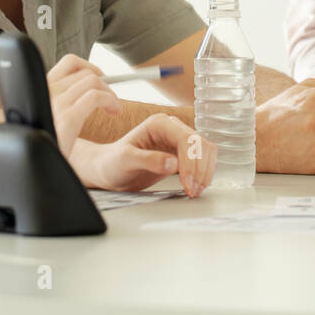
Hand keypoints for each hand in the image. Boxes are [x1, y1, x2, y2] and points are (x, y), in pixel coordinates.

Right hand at [45, 54, 121, 155]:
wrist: (34, 169)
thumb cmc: (46, 146)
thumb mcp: (49, 118)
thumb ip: (60, 101)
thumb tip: (88, 87)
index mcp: (40, 89)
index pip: (69, 62)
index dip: (90, 67)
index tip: (101, 79)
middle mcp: (45, 91)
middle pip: (85, 72)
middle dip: (104, 83)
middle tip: (111, 99)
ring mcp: (55, 103)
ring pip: (93, 81)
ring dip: (110, 93)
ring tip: (114, 108)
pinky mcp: (67, 118)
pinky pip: (97, 97)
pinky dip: (112, 101)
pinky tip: (114, 113)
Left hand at [73, 115, 216, 196]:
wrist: (108, 170)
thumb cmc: (112, 162)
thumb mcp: (126, 160)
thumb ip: (149, 160)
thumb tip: (173, 163)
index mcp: (159, 124)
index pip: (186, 139)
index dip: (191, 162)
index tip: (187, 182)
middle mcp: (171, 128)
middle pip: (200, 144)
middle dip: (199, 169)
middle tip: (192, 190)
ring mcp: (178, 140)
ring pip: (205, 151)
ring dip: (204, 171)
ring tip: (195, 190)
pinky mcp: (181, 154)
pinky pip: (202, 159)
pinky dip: (203, 172)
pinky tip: (195, 186)